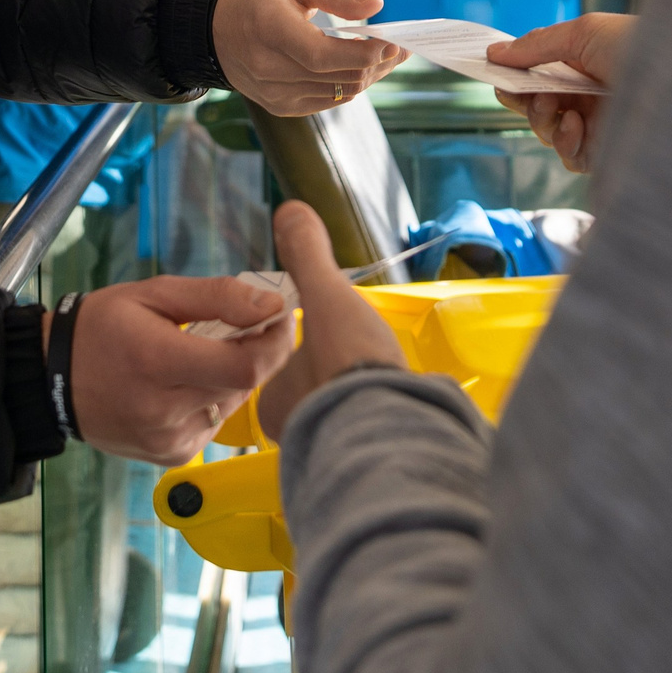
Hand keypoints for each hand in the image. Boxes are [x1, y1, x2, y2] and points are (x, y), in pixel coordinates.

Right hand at [60, 275, 295, 464]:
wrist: (51, 380)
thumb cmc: (104, 326)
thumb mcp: (154, 293)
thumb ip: (216, 297)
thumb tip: (273, 305)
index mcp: (158, 362)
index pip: (246, 366)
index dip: (275, 342)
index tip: (280, 315)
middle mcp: (165, 410)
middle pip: (245, 385)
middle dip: (259, 351)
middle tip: (248, 326)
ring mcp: (169, 441)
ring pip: (234, 403)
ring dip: (236, 376)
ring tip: (207, 353)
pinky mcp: (172, 456)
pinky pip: (214, 423)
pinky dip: (214, 398)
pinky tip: (188, 383)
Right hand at [212, 0, 402, 115]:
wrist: (214, 28)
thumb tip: (376, 5)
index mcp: (269, 29)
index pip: (322, 55)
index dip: (362, 53)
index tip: (391, 41)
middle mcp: (268, 68)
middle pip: (336, 77)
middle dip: (376, 64)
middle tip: (400, 47)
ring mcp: (273, 93)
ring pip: (338, 93)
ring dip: (368, 76)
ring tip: (385, 56)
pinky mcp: (280, 106)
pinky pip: (327, 101)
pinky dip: (349, 85)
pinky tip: (359, 67)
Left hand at [255, 202, 405, 440]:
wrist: (395, 435)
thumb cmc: (350, 368)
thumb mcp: (328, 298)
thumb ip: (308, 257)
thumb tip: (289, 210)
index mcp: (274, 399)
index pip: (284, 358)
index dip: (311, 334)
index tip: (335, 324)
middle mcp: (296, 432)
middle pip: (315, 384)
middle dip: (336, 365)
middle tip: (362, 347)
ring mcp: (332, 451)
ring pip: (341, 409)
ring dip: (359, 389)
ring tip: (381, 372)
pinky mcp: (369, 461)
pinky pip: (368, 430)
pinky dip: (380, 412)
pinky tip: (397, 400)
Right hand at [488, 13, 632, 172]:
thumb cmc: (639, 45)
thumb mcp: (582, 33)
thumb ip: (536, 45)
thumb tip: (494, 52)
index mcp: (581, 65)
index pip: (535, 77)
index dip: (513, 78)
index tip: (496, 74)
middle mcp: (587, 96)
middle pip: (534, 108)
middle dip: (522, 100)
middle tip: (523, 91)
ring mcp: (597, 125)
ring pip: (547, 133)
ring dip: (540, 119)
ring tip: (554, 105)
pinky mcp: (607, 153)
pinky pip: (571, 156)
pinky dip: (564, 141)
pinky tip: (575, 124)